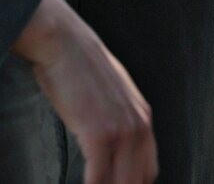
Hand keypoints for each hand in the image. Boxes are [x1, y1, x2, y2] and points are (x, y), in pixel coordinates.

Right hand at [14, 0, 156, 183]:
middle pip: (138, 180)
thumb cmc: (77, 68)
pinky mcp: (101, 135)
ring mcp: (122, 131)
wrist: (65, 44)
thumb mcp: (111, 93)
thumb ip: (117, 117)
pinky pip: (98, 179)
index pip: (148, 170)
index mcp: (143, 117)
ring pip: (122, 183)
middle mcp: (139, 126)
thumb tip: (108, 139)